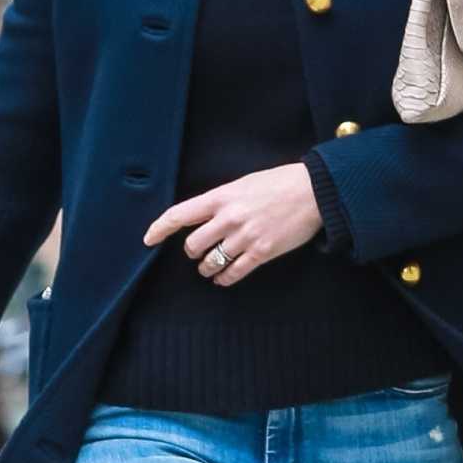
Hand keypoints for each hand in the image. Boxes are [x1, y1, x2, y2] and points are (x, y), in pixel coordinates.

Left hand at [143, 163, 322, 285]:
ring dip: (207, 268)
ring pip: (212, 262)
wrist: (313, 191)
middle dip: (192, 252)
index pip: (180, 214)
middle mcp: (229, 217)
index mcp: (221, 197)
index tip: (149, 239)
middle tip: (196, 253)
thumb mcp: (243, 184)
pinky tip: (223, 279)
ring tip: (209, 268)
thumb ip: (223, 200)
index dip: (160, 228)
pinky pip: (234, 272)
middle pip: (193, 245)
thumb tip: (206, 216)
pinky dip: (224, 279)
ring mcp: (245, 237)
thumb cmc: (279, 183)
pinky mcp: (262, 252)